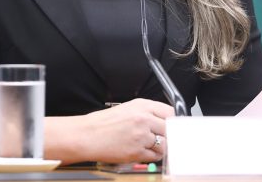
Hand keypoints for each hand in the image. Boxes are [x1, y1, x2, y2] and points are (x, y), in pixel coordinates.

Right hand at [46, 98, 173, 163]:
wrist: (87, 135)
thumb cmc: (104, 123)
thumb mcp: (128, 108)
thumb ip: (148, 112)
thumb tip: (166, 120)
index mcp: (142, 105)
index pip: (170, 112)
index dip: (174, 121)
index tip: (174, 126)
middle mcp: (143, 119)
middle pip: (170, 129)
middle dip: (168, 135)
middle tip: (163, 137)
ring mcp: (141, 136)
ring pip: (165, 144)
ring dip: (161, 147)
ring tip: (149, 145)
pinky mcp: (137, 152)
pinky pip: (155, 156)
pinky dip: (152, 156)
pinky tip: (143, 151)